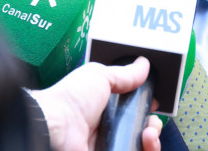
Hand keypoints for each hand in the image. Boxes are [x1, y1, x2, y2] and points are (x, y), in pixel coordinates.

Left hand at [34, 57, 161, 150]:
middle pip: (139, 132)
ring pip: (140, 147)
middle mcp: (106, 129)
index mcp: (104, 108)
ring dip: (153, 140)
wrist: (54, 128)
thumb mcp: (100, 76)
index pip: (132, 111)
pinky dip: (146, 150)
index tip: (153, 104)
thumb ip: (124, 74)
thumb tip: (143, 65)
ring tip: (149, 133)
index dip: (145, 108)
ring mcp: (108, 145)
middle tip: (151, 122)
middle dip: (153, 126)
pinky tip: (145, 141)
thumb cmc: (72, 99)